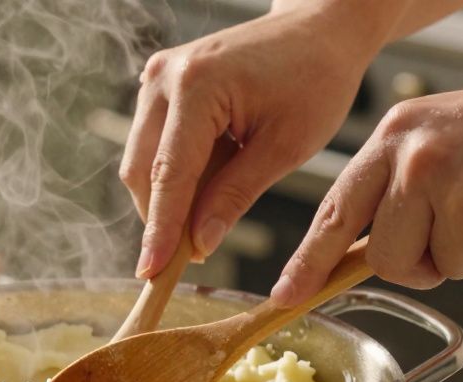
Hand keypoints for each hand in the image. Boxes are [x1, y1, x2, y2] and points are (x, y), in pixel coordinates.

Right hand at [121, 5, 382, 277]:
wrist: (320, 28)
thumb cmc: (316, 79)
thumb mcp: (285, 146)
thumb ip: (235, 195)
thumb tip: (200, 245)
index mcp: (196, 86)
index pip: (169, 174)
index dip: (160, 230)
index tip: (150, 273)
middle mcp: (164, 78)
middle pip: (142, 171)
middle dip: (162, 218)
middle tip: (192, 257)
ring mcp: (156, 78)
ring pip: (142, 161)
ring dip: (170, 196)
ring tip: (214, 208)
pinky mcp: (160, 86)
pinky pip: (154, 145)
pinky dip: (176, 175)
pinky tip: (212, 179)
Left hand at [271, 61, 462, 305]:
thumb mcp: (447, 134)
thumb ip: (398, 182)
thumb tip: (356, 245)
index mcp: (398, 133)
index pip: (337, 209)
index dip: (309, 260)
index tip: (286, 295)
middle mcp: (417, 161)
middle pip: (386, 257)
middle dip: (422, 260)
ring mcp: (456, 195)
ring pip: (436, 269)